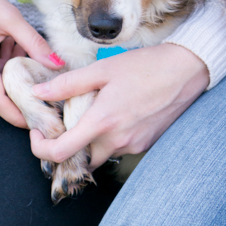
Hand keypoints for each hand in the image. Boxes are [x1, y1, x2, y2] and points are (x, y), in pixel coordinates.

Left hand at [28, 43, 208, 169]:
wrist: (186, 71)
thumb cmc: (146, 66)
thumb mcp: (103, 68)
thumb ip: (69, 84)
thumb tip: (39, 93)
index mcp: (102, 122)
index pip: (61, 153)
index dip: (41, 148)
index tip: (38, 133)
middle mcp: (118, 141)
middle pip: (80, 159)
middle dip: (67, 147)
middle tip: (63, 124)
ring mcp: (134, 146)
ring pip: (101, 154)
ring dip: (90, 141)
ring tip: (90, 114)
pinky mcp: (147, 145)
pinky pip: (120, 148)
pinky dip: (110, 137)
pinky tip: (115, 114)